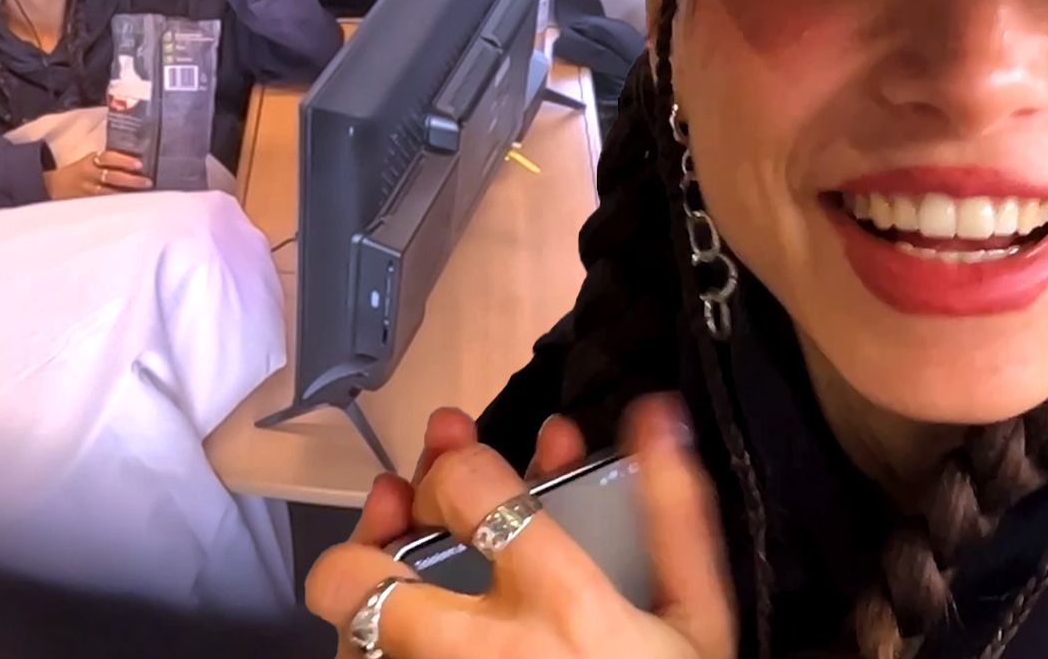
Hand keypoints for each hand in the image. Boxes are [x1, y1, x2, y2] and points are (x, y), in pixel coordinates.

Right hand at [43, 150, 152, 200]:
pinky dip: (117, 206)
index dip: (124, 160)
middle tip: (147, 182)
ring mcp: (87, 191)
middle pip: (112, 176)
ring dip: (127, 194)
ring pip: (109, 193)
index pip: (108, 158)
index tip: (139, 164)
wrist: (53, 186)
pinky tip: (129, 207)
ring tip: (142, 195)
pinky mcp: (86, 204)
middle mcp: (89, 175)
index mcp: (91, 161)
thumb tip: (135, 165)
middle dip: (131, 180)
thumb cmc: (78, 173)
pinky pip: (103, 205)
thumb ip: (108, 163)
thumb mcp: (90, 162)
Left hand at [305, 396, 734, 658]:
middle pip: (358, 581)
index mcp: (562, 607)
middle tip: (397, 517)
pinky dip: (377, 649)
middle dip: (365, 539)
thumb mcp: (698, 619)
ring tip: (394, 579)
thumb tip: (656, 413)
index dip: (455, 464)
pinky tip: (403, 636)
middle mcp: (482, 654)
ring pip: (350, 640)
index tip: (471, 473)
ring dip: (363, 599)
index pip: (470, 493)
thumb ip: (674, 516)